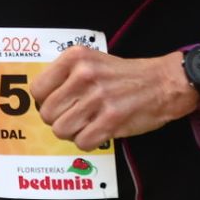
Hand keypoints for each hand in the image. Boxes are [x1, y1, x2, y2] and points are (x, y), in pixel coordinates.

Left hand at [31, 46, 199, 150]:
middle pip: (47, 113)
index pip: (37, 89)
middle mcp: (83, 75)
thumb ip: (66, 75)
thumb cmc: (124, 75)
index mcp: (75, 57)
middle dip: (58, 120)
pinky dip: (88, 141)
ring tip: (87, 123)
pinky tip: (99, 131)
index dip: (45, 101)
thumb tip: (41, 100)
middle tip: (75, 116)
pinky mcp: (111, 120)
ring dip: (73, 132)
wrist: (163, 83)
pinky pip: (82, 142)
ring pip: (61, 130)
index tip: (58, 104)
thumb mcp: (92, 61)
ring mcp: (97, 98)